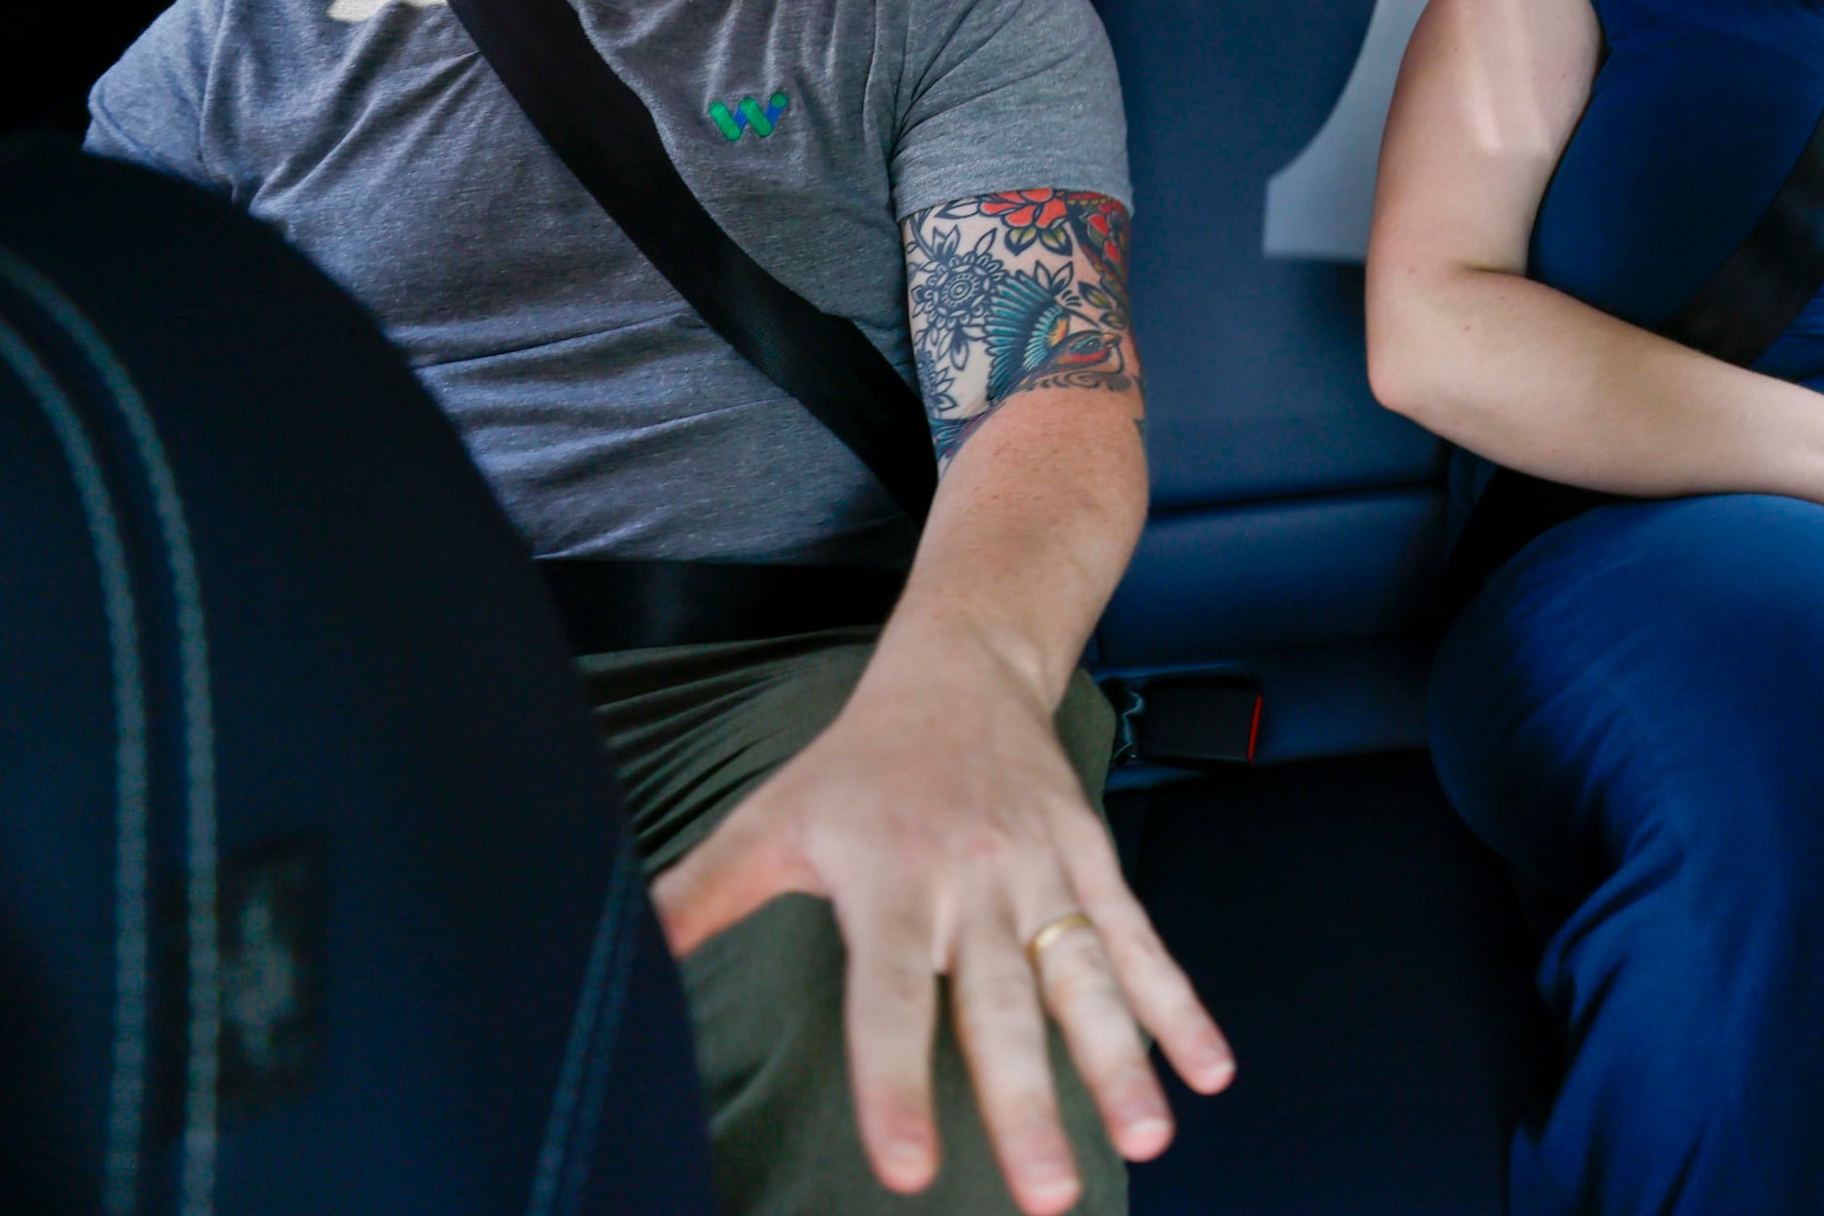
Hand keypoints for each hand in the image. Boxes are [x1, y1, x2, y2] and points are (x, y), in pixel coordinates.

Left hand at [652, 629, 1235, 1210]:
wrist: (965, 661)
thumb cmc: (856, 762)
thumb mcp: (769, 821)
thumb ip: (697, 898)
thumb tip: (614, 964)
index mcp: (888, 879)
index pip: (890, 1000)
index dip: (896, 1083)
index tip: (908, 1166)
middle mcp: (973, 878)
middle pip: (1001, 1006)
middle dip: (1029, 1102)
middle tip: (1050, 1194)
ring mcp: (1043, 867)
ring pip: (1086, 976)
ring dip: (1120, 1059)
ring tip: (1147, 1134)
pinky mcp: (1093, 857)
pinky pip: (1140, 940)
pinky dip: (1180, 1004)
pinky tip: (1209, 1070)